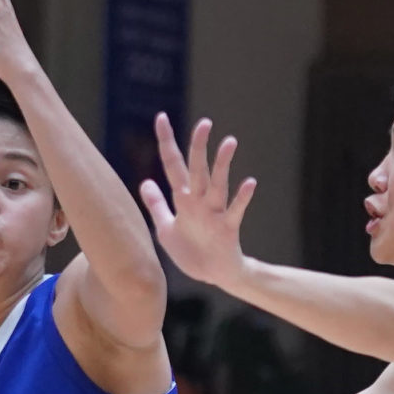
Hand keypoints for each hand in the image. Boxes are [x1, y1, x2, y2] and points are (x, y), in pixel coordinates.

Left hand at [139, 113, 256, 287]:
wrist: (213, 275)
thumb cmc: (191, 251)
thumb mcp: (166, 228)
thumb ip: (157, 205)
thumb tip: (145, 182)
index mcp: (183, 200)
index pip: (172, 164)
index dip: (166, 142)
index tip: (161, 117)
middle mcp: (199, 201)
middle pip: (196, 169)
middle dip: (198, 146)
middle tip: (204, 123)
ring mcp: (214, 213)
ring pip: (217, 184)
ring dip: (222, 165)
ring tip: (229, 142)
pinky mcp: (227, 228)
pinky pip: (235, 210)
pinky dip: (242, 198)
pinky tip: (249, 182)